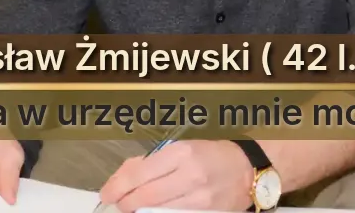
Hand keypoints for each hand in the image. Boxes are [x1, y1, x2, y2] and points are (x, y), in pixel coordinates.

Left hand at [98, 140, 254, 211]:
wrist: (247, 170)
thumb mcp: (181, 148)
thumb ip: (151, 161)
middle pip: (145, 196)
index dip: (118, 186)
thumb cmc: (212, 155)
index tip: (107, 193)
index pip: (139, 173)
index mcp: (181, 152)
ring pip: (157, 211)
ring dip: (140, 210)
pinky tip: (153, 210)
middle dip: (125, 202)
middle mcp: (190, 175)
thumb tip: (123, 176)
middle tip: (118, 202)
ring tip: (133, 205)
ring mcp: (198, 198)